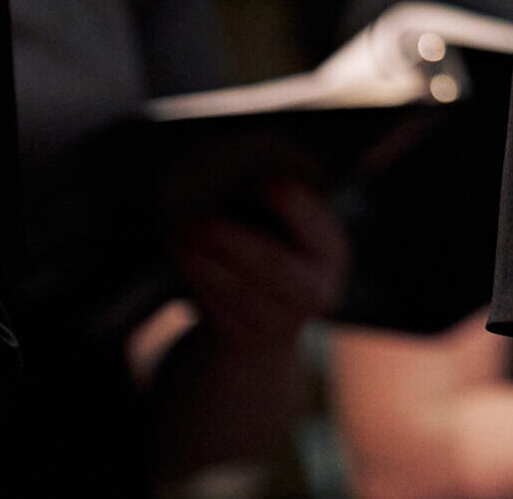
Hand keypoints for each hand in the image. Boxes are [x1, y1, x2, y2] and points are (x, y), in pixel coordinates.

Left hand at [171, 179, 352, 348]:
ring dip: (206, 262)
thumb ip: (283, 204)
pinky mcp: (246, 338)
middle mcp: (315, 292)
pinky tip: (180, 256)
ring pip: (239, 290)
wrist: (269, 319)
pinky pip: (219, 308)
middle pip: (274, 264)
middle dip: (236, 240)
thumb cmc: (278, 249)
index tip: (268, 182)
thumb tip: (256, 174)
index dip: (296, 207)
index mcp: (332, 254)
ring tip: (180, 235)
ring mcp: (281, 322)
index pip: (317, 228)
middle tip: (205, 219)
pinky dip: (196, 280)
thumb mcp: (293, 227)